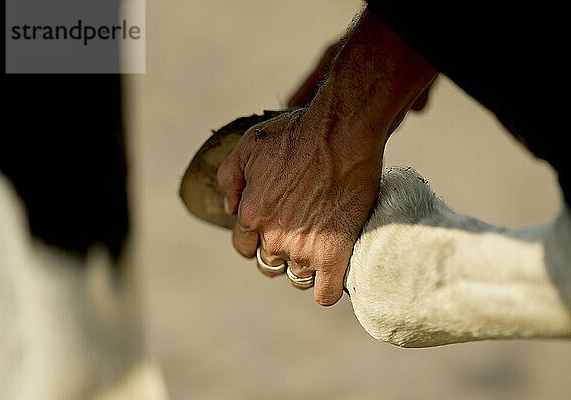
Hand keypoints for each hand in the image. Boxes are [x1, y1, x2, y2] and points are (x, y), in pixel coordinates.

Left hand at [218, 7, 436, 305]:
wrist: (342, 134)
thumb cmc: (297, 134)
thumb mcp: (248, 146)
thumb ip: (229, 179)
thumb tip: (228, 208)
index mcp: (251, 215)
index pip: (244, 247)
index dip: (257, 239)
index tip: (274, 229)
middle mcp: (274, 238)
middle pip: (268, 265)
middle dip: (279, 253)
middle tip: (299, 234)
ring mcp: (304, 250)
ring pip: (296, 278)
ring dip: (304, 267)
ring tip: (319, 248)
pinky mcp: (334, 255)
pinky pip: (325, 293)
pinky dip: (326, 289)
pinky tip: (332, 273)